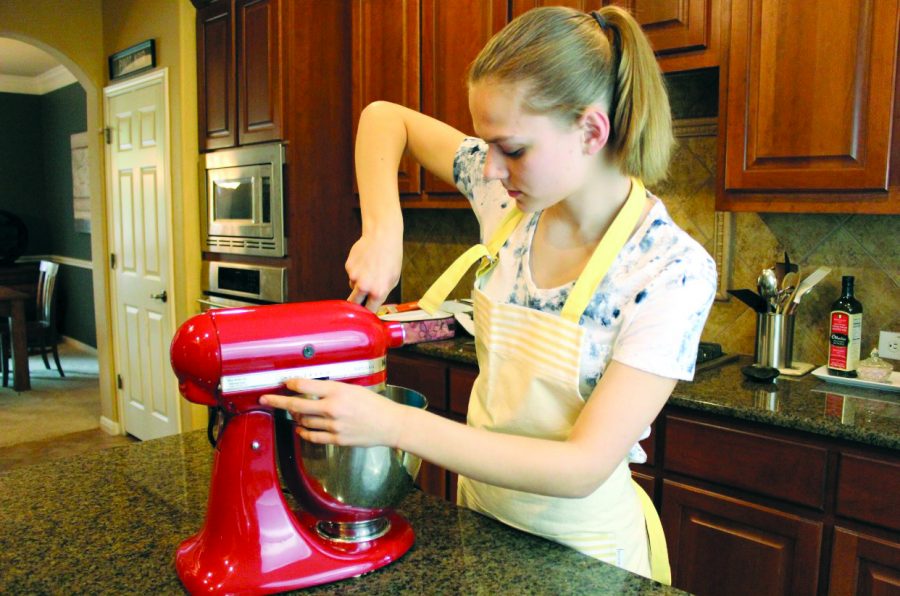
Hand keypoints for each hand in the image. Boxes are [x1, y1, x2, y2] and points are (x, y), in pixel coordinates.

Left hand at [259, 378, 404, 446]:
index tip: (283, 383)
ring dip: (295, 417)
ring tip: (294, 413)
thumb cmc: (374, 405)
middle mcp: (333, 408)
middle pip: (296, 405)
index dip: (290, 384)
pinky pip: (312, 436)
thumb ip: (332, 390)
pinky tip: (301, 428)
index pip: (305, 385)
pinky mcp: (337, 439)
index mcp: (337, 391)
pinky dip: (303, 432)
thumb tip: (311, 390)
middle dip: (277, 401)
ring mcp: (334, 425)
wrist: (390, 424)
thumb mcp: (353, 389)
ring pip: (303, 421)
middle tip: (265, 399)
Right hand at [345, 232, 402, 311]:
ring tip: (370, 269)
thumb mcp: (393, 279)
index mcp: (378, 292)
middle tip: (359, 301)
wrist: (382, 237)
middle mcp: (364, 286)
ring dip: (359, 282)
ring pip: (353, 286)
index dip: (368, 313)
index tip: (367, 315)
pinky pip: (351, 274)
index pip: (369, 311)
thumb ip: (382, 293)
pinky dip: (356, 271)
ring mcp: (354, 276)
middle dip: (356, 305)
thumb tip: (373, 304)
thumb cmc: (391, 258)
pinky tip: (365, 262)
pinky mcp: (348, 267)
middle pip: (354, 304)